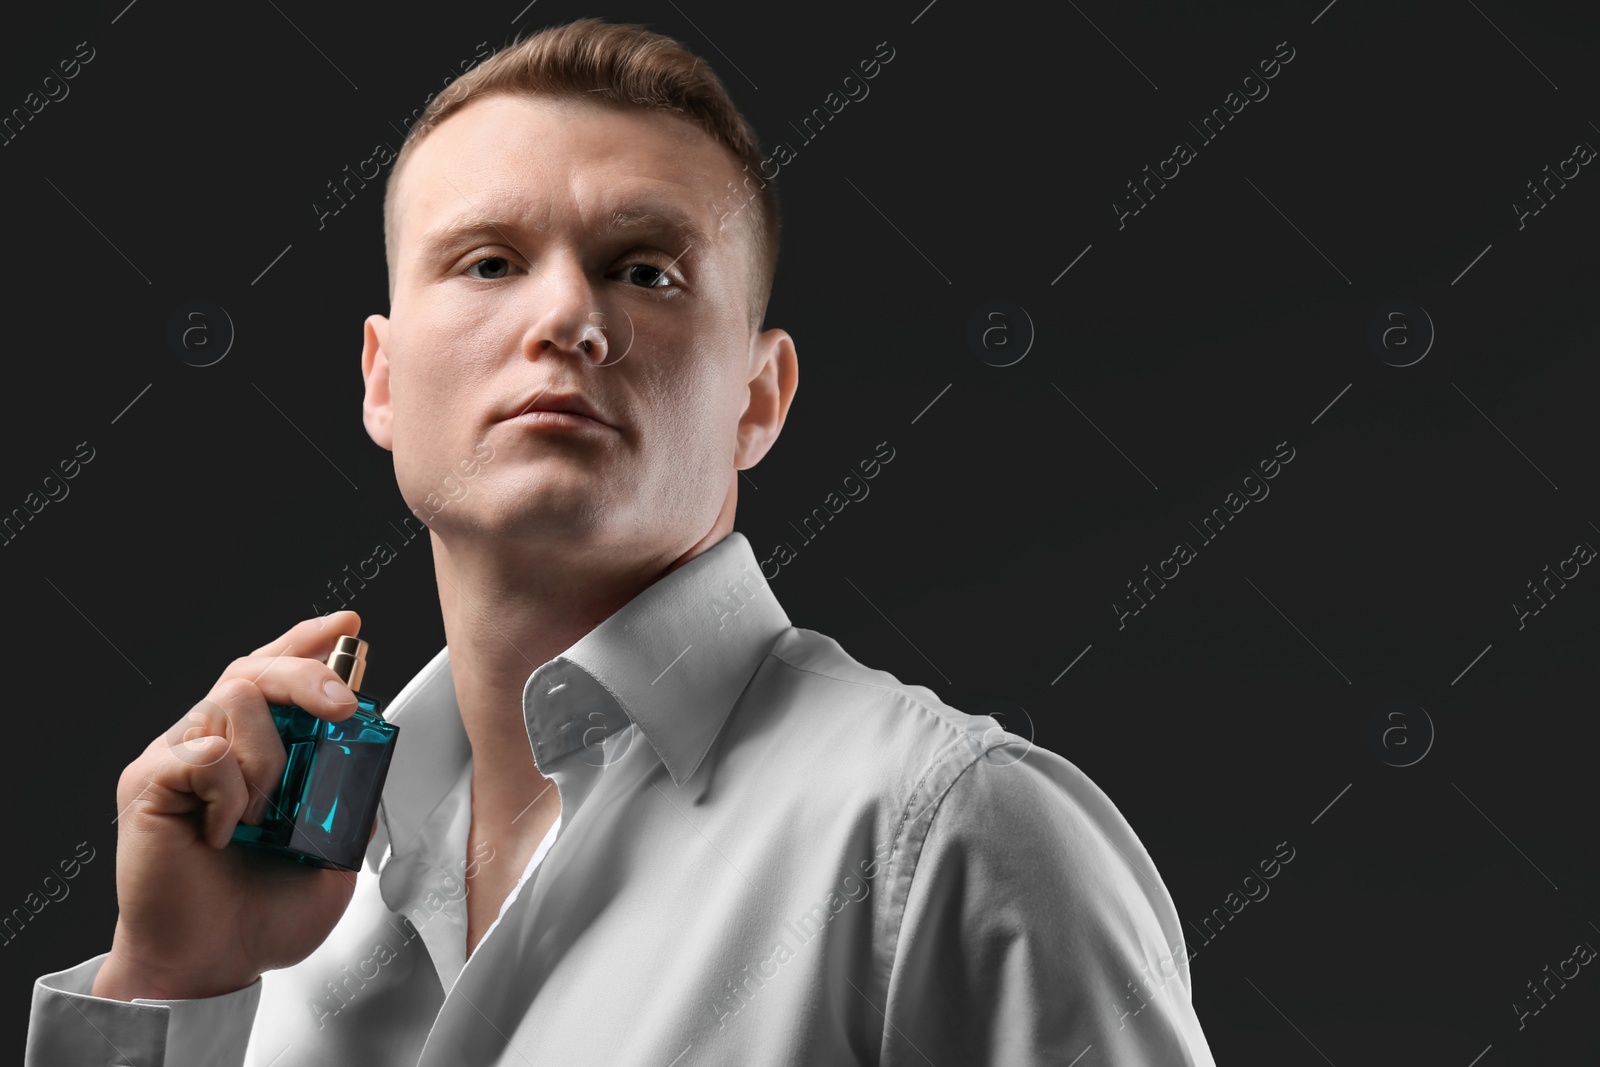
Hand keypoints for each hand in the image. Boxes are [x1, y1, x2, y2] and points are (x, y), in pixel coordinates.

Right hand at [92, 612, 371, 1001]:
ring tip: (265, 813)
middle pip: (255, 669)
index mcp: (254, 750)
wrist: (213, 963)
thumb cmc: (261, 913)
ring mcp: (177, 757)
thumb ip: (350, 798)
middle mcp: (213, 741)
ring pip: (234, 700)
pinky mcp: (150, 781)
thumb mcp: (333, 849)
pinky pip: (201, 751)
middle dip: (309, 675)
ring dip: (270, 755)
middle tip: (341, 706)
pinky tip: (224, 833)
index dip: (308, 642)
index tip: (347, 626)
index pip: (276, 673)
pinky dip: (229, 791)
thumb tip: (372, 754)